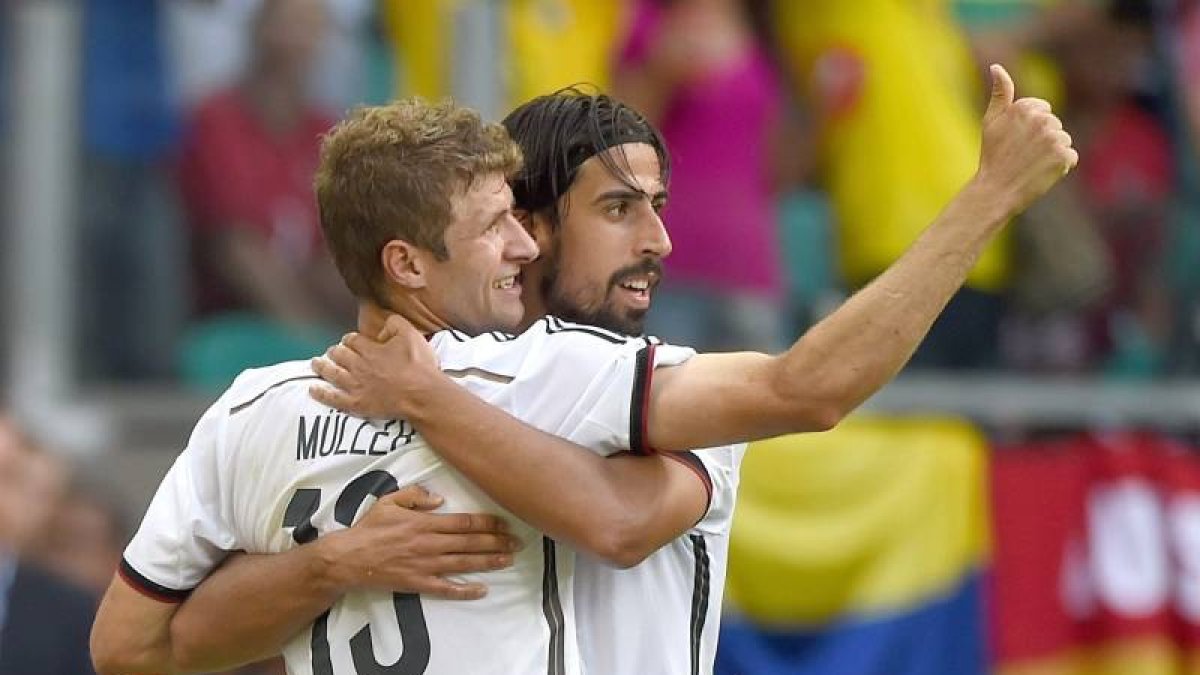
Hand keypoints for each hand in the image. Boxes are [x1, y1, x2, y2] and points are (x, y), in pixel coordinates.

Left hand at [309, 314, 445, 418]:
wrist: (423, 394)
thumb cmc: (419, 366)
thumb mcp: (410, 333)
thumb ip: (393, 323)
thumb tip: (381, 329)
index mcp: (370, 349)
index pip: (352, 340)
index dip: (349, 339)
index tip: (350, 341)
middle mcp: (359, 366)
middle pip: (338, 355)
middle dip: (334, 351)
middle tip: (333, 352)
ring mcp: (356, 386)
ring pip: (331, 373)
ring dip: (321, 367)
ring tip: (316, 364)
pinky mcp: (357, 403)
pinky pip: (332, 398)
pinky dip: (320, 393)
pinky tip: (313, 389)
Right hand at [321, 485, 520, 599]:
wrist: (348, 558)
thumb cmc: (370, 528)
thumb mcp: (389, 501)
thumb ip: (415, 495)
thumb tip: (439, 499)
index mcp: (424, 523)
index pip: (464, 522)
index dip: (487, 522)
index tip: (505, 522)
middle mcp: (430, 544)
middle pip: (470, 542)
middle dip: (496, 542)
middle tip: (518, 542)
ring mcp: (425, 565)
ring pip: (464, 563)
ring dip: (488, 562)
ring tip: (508, 560)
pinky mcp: (418, 583)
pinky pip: (446, 588)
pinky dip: (465, 590)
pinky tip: (482, 590)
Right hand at [975, 64, 1077, 216]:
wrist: (995, 191)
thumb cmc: (992, 156)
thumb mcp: (991, 121)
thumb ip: (1000, 92)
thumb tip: (996, 67)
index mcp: (1025, 107)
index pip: (1044, 111)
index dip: (1030, 129)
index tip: (1016, 142)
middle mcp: (1042, 119)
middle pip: (1055, 125)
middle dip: (1043, 140)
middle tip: (1022, 156)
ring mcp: (1055, 138)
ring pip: (1064, 140)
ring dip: (1052, 153)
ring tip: (1031, 165)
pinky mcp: (1064, 156)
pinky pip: (1071, 157)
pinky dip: (1060, 167)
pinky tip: (1041, 173)